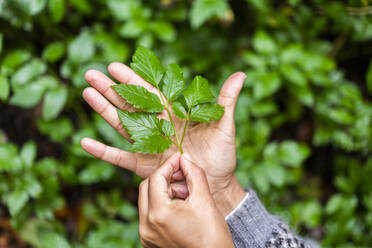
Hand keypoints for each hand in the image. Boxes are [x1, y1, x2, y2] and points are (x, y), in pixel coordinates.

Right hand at [81, 63, 245, 215]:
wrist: (216, 186)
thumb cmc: (222, 157)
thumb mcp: (224, 127)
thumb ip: (226, 101)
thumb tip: (241, 74)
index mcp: (173, 116)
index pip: (149, 93)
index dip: (132, 79)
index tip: (114, 66)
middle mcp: (157, 128)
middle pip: (129, 105)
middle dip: (110, 89)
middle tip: (90, 74)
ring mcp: (148, 146)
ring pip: (121, 125)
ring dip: (103, 110)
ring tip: (86, 93)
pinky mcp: (143, 167)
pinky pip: (119, 158)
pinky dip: (102, 151)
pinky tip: (84, 143)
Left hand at [138, 153, 233, 247]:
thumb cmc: (212, 235)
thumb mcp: (205, 199)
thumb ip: (194, 174)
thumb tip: (185, 159)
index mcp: (158, 214)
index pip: (156, 178)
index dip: (169, 164)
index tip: (180, 158)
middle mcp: (146, 226)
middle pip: (146, 187)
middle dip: (163, 177)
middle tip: (182, 173)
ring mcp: (146, 235)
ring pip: (147, 200)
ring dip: (163, 190)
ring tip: (186, 192)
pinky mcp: (150, 240)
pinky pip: (149, 214)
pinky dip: (162, 204)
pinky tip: (181, 204)